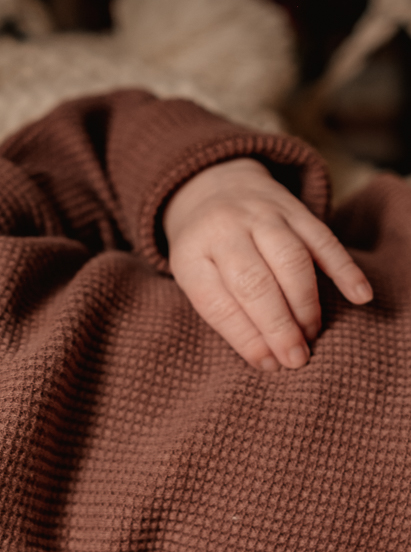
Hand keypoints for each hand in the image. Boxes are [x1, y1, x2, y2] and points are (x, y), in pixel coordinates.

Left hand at [163, 158, 371, 370]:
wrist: (214, 186)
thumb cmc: (206, 249)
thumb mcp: (195, 276)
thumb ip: (226, 312)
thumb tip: (269, 359)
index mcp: (191, 254)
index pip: (217, 303)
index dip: (246, 338)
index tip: (269, 364)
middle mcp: (225, 229)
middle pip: (255, 282)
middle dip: (279, 327)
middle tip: (296, 358)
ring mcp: (262, 215)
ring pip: (292, 260)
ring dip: (306, 304)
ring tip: (312, 334)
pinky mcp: (295, 209)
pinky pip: (324, 239)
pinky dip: (344, 269)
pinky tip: (359, 296)